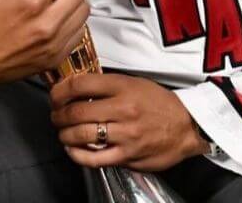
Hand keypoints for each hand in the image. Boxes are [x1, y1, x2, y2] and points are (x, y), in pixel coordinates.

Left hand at [49, 74, 208, 170]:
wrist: (187, 125)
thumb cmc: (159, 103)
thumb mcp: (135, 83)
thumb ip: (108, 86)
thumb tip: (79, 88)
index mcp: (123, 86)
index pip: (81, 84)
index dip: (61, 89)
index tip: (55, 94)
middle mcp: (122, 109)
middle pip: (76, 111)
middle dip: (58, 114)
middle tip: (55, 114)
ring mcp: (124, 134)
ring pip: (81, 135)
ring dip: (64, 134)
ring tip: (62, 131)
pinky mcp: (127, 156)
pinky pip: (94, 159)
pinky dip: (77, 154)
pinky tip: (72, 149)